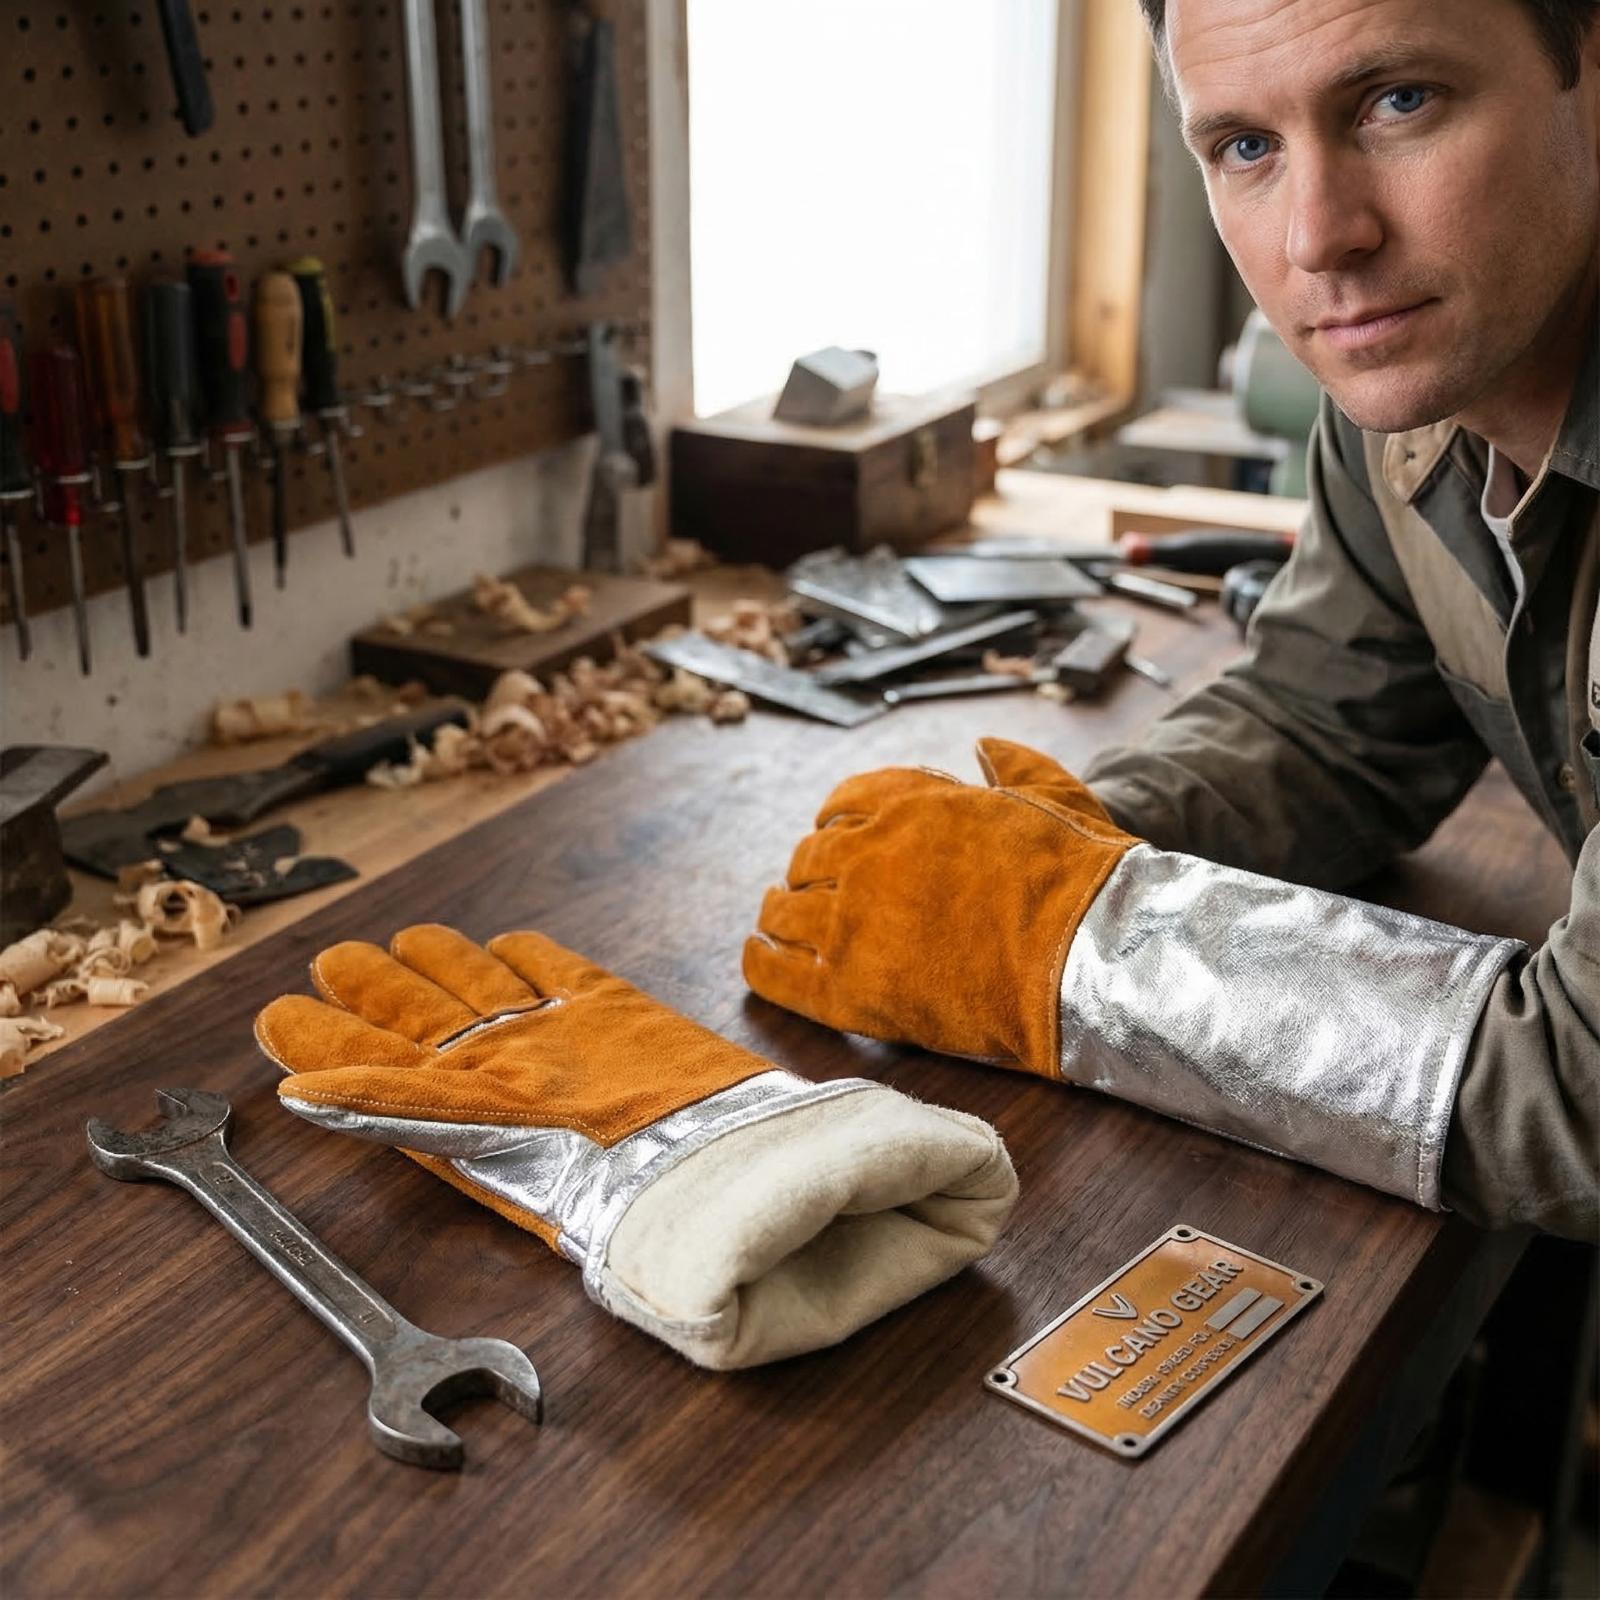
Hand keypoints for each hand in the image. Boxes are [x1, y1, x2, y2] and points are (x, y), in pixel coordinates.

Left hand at [743, 738, 1137, 1075]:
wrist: (1089, 960)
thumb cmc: (1081, 879)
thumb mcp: (1057, 796)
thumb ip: (1014, 765)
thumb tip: (984, 745)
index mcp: (912, 804)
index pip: (845, 801)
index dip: (836, 820)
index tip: (836, 835)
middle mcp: (869, 855)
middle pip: (810, 858)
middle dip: (811, 871)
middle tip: (814, 890)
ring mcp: (853, 924)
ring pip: (784, 911)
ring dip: (779, 913)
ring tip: (776, 924)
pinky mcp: (850, 992)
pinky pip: (776, 972)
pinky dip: (760, 962)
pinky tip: (757, 958)